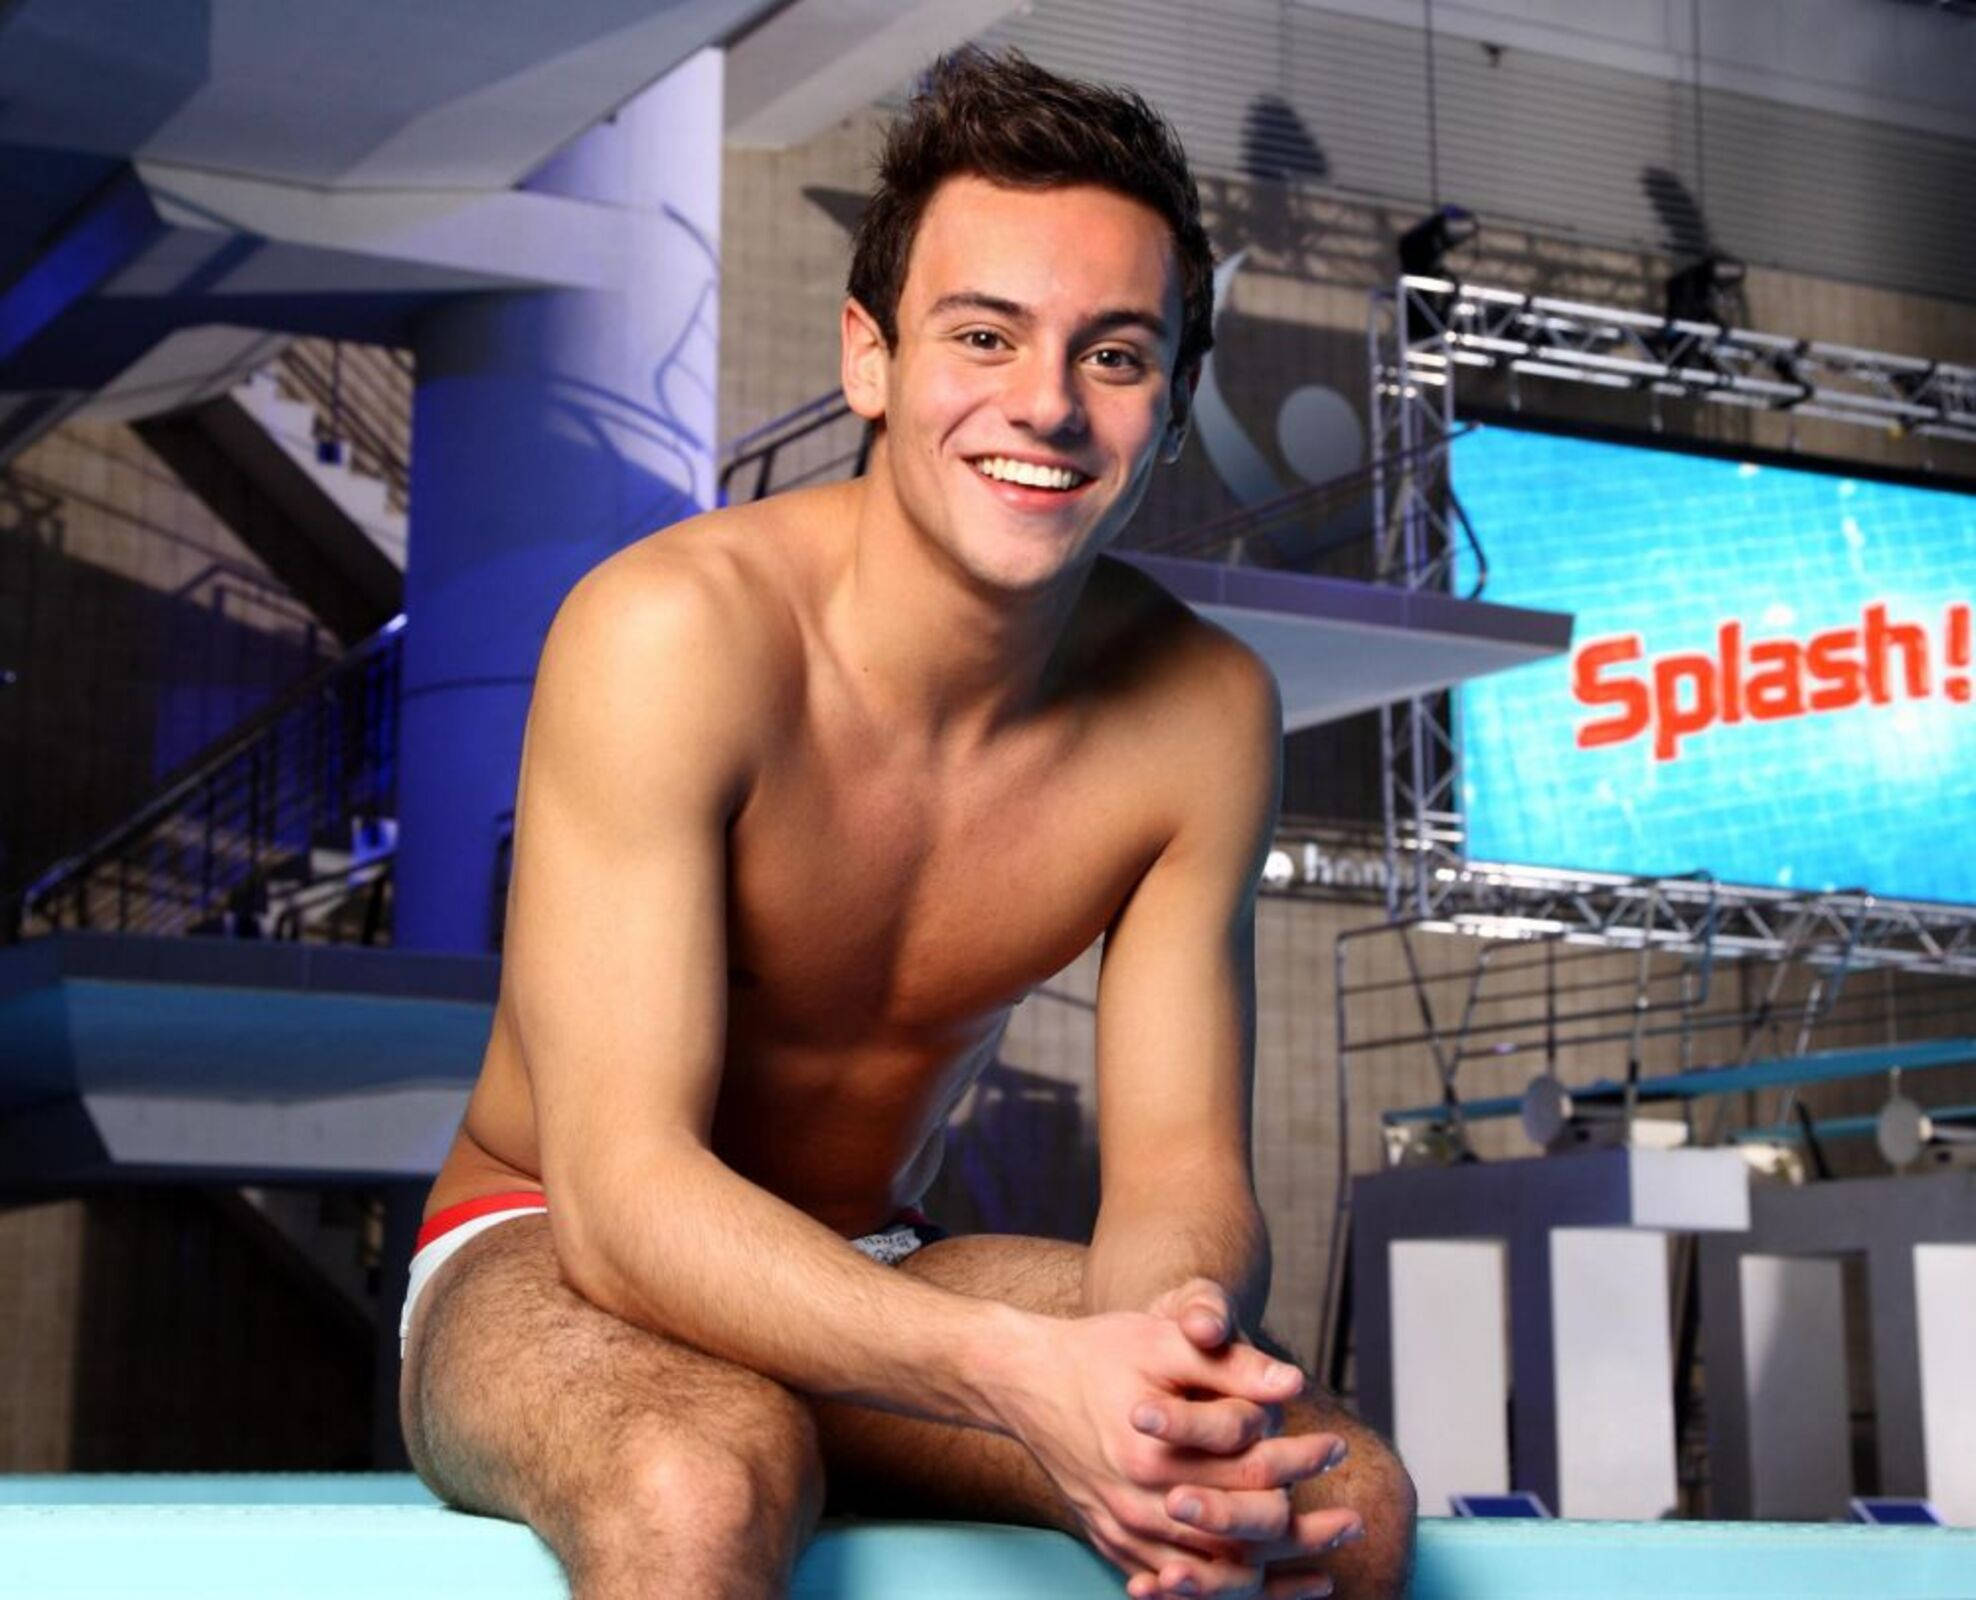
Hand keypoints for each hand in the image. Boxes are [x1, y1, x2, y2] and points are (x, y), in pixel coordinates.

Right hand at [993, 1310, 1338, 1598]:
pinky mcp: (1112, 1542)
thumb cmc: (1098, 1353)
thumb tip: (1292, 1386)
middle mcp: (1139, 1506)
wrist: (1026, 1380)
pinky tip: (1256, 1585)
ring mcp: (1122, 1531)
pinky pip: (1174, 1588)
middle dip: (1303, 1533)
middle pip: (1240, 1537)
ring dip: (1271, 1576)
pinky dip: (1219, 1593)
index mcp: (1155, 1457)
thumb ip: (1228, 1366)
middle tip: (1350, 1522)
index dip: (1302, 1462)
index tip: (1337, 1448)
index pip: (1251, 1474)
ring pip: (1211, 1577)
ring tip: (1322, 1572)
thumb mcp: (1162, 1341)